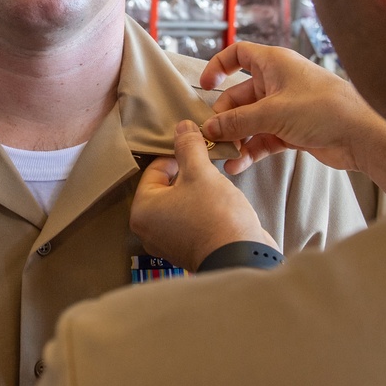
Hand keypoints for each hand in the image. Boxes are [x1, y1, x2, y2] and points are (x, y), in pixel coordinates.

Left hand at [130, 120, 277, 271]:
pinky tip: (219, 203)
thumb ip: (189, 147)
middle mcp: (149, 230)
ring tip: (215, 183)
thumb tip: (182, 127)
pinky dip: (202, 209)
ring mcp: (168, 243)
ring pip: (180, 203)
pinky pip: (190, 220)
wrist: (243, 257)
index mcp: (142, 210)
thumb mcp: (201, 173)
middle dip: (187, 173)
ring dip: (196, 190)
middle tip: (207, 164)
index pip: (154, 170)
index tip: (195, 147)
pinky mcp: (188, 249)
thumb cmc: (216, 216)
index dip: (176, 154)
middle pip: (166, 187)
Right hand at [200, 42, 385, 199]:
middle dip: (224, 116)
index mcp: (274, 63)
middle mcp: (278, 82)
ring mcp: (285, 108)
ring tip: (223, 155)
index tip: (205, 86)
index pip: (239, 54)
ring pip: (250, 120)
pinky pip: (262, 138)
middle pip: (239, 95)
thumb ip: (237, 121)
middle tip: (212, 135)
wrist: (363, 136)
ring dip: (236, 137)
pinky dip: (250, 150)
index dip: (219, 66)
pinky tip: (238, 164)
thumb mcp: (273, 112)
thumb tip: (208, 128)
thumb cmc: (324, 109)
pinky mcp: (292, 131)